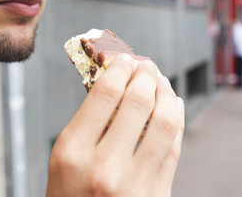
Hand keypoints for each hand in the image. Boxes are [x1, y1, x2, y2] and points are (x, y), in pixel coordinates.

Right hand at [46, 54, 184, 196]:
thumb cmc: (68, 191)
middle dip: (146, 73)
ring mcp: (135, 186)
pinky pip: (174, 148)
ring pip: (165, 122)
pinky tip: (172, 105)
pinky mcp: (156, 196)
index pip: (107, 92)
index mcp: (73, 152)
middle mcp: (105, 168)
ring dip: (167, 93)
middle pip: (139, 101)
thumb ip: (89, 119)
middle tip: (145, 65)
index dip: (121, 67)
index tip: (125, 59)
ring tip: (161, 82)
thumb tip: (117, 81)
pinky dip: (176, 119)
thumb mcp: (64, 153)